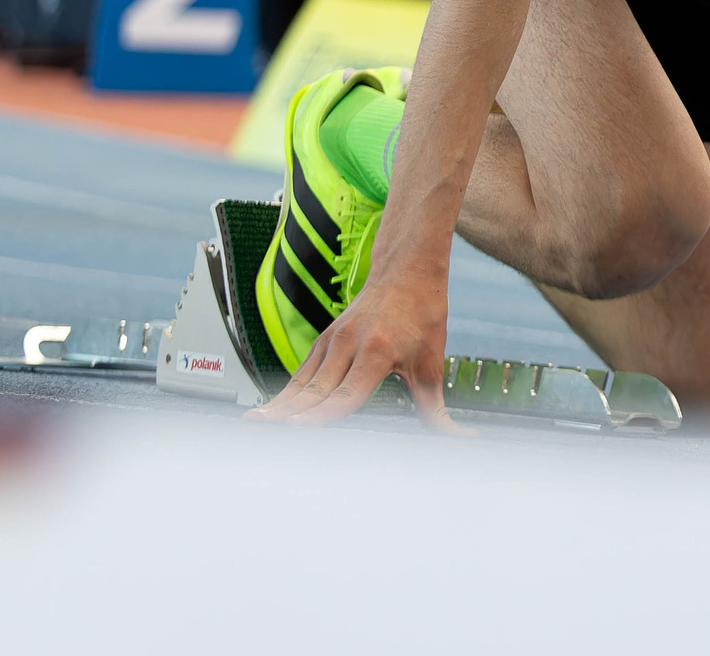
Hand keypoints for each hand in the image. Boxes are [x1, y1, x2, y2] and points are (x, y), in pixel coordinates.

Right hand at [250, 267, 462, 431]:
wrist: (407, 271)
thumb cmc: (422, 314)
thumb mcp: (432, 364)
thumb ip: (435, 409)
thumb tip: (456, 439)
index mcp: (377, 351)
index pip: (346, 392)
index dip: (321, 413)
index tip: (296, 428)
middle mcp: (348, 345)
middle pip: (314, 389)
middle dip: (287, 415)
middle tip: (262, 436)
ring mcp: (331, 341)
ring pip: (300, 381)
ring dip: (278, 405)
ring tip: (253, 425)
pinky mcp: (323, 341)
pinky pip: (301, 373)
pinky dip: (285, 394)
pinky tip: (270, 411)